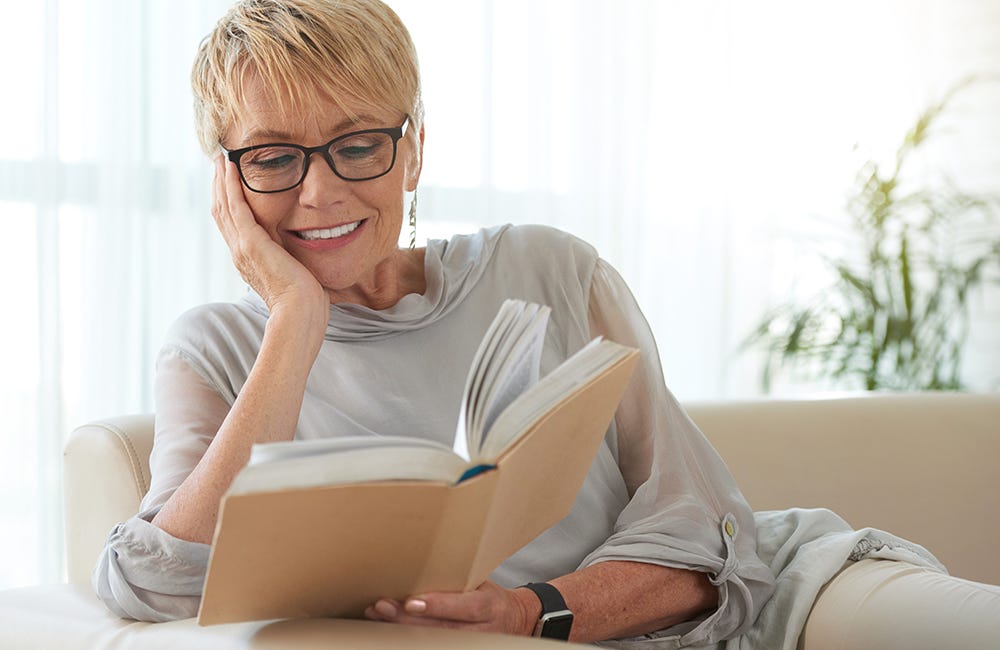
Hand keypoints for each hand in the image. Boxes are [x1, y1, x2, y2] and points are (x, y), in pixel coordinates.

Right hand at [212, 155, 327, 325]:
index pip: (232, 224)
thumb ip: (293, 260)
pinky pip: (235, 208)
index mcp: (248, 260)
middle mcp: (239, 253)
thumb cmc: (305, 302)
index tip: (229, 181)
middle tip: (219, 162)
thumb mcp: (296, 274)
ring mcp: (242, 248)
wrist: (300, 314)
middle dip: (219, 186)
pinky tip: (230, 168)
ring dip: (221, 180)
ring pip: (223, 206)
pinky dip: (230, 186)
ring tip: (221, 159)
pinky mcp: (250, 243)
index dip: (228, 201)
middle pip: (221, 212)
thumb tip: (304, 255)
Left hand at [363, 581, 538, 635]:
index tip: (411, 601)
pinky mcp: (463, 649)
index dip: (437, 606)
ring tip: (378, 616)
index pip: (463, 609)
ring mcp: (473, 644)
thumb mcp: (481, 584)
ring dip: (401, 629)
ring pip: (434, 641)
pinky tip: (389, 627)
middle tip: (382, 606)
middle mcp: (483, 630)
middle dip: (408, 619)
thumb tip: (419, 567)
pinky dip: (408, 637)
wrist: (516, 620)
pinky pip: (434, 645)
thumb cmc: (490, 596)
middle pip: (442, 629)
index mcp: (489, 606)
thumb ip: (457, 582)